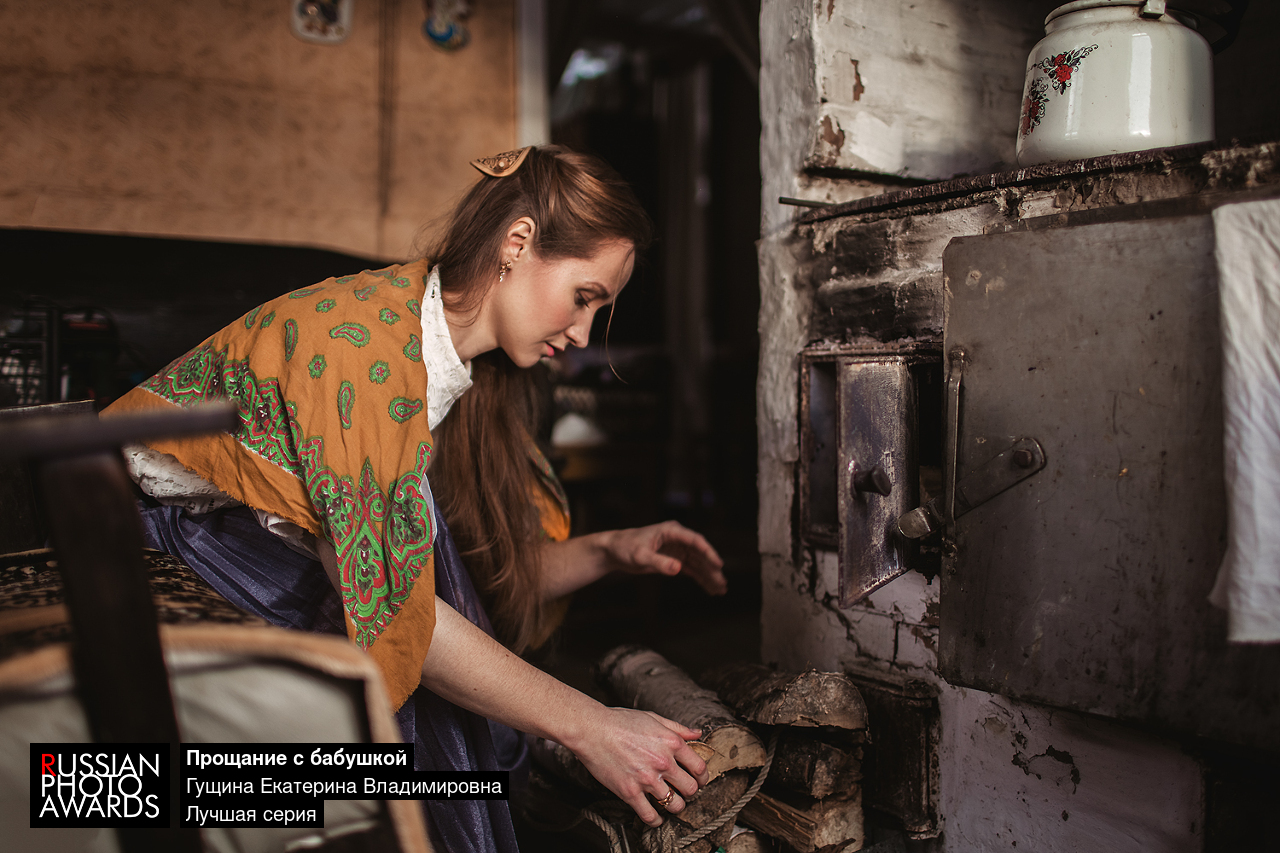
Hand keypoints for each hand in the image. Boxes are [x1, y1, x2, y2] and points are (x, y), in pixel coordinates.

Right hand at [566, 707, 709, 825]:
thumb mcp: (653, 718)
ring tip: (672, 802)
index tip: (700, 780)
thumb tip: (697, 734)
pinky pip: (650, 815)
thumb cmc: (620, 721)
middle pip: (691, 788)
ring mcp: (647, 779)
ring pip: (675, 804)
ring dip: (677, 806)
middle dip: (690, 791)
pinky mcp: (630, 792)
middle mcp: (663, 762)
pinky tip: (657, 817)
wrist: (592, 730)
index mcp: (671, 742)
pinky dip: (656, 820)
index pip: (699, 767)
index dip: (703, 777)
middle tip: (685, 791)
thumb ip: (678, 728)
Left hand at [603, 521, 726, 594]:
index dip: (709, 552)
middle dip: (712, 569)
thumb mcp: (639, 556)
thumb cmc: (624, 547)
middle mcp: (677, 538)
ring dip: (709, 576)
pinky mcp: (673, 559)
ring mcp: (677, 549)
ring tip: (720, 590)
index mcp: (671, 531)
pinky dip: (700, 578)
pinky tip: (710, 588)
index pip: (695, 541)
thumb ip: (659, 562)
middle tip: (722, 584)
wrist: (613, 550)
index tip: (719, 565)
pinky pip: (691, 569)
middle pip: (700, 554)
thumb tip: (678, 568)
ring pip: (698, 563)